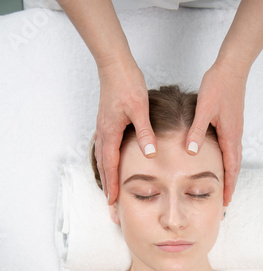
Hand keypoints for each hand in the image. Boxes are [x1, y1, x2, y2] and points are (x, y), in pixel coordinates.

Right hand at [94, 57, 156, 203]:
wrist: (114, 65)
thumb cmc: (127, 84)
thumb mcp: (139, 108)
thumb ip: (145, 132)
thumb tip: (150, 154)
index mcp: (110, 132)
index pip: (110, 165)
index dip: (112, 184)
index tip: (113, 201)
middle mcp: (103, 132)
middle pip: (103, 165)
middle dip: (107, 185)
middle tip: (110, 203)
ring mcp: (103, 127)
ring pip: (101, 157)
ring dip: (105, 174)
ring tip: (109, 188)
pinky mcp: (106, 122)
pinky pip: (103, 148)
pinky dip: (105, 161)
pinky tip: (110, 163)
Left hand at [185, 60, 246, 205]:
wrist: (232, 67)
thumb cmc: (218, 86)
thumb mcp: (204, 109)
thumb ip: (197, 131)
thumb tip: (192, 152)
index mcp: (230, 135)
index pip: (231, 167)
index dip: (229, 185)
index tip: (226, 201)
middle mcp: (235, 135)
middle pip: (235, 166)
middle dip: (231, 184)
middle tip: (226, 200)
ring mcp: (235, 130)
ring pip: (234, 158)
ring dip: (231, 173)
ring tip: (225, 186)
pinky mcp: (232, 124)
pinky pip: (232, 148)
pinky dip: (229, 161)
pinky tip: (222, 161)